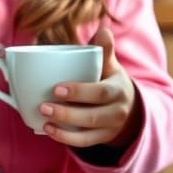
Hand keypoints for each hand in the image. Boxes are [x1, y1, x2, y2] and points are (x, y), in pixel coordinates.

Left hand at [40, 27, 141, 148]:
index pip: (102, 92)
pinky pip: (84, 142)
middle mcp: (117, 110)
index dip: (80, 91)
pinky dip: (66, 139)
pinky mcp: (102, 139)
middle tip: (43, 105)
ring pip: (87, 132)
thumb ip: (104, 49)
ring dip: (64, 127)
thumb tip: (103, 29)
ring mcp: (110, 127)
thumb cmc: (111, 80)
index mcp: (119, 88)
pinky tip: (49, 130)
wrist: (128, 108)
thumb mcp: (112, 65)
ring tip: (43, 118)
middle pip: (93, 116)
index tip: (56, 87)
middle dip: (67, 112)